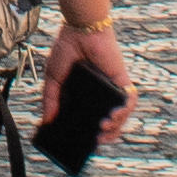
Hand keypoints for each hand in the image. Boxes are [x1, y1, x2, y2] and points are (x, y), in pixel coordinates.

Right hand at [45, 15, 138, 141]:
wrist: (79, 30)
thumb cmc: (67, 50)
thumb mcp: (53, 79)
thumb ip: (50, 100)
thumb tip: (46, 122)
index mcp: (85, 95)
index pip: (90, 119)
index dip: (88, 134)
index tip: (83, 146)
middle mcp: (100, 94)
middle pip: (108, 122)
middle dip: (105, 136)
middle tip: (95, 142)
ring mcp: (112, 88)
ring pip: (121, 115)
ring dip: (116, 127)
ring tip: (103, 132)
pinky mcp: (122, 80)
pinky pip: (129, 100)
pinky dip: (124, 111)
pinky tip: (114, 117)